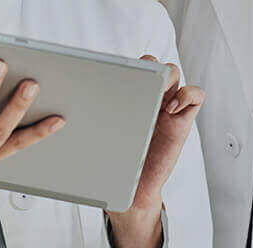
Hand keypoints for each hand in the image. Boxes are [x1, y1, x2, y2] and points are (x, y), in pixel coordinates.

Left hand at [106, 56, 204, 247]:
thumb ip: (88, 117)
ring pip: (172, 72)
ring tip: (156, 93)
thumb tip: (57, 109)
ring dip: (166, 76)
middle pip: (153, 63)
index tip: (114, 74)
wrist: (133, 190)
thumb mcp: (99, 134)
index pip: (129, 67)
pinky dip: (187, 95)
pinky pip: (196, 95)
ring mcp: (167, 106)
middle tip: (138, 80)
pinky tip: (170, 110)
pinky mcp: (183, 120)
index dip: (126, 63)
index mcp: (128, 96)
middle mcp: (148, 97)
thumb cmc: (115, 161)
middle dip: (147, 66)